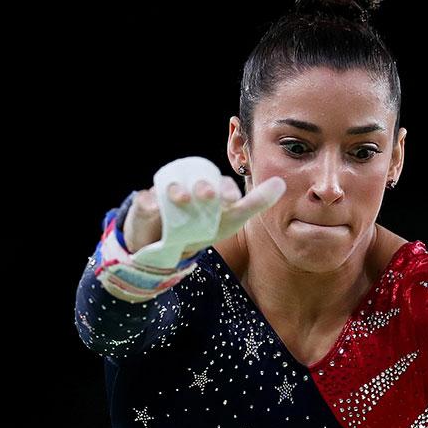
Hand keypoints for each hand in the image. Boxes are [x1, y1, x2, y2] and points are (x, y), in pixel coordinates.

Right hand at [125, 172, 286, 259]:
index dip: (227, 191)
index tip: (232, 200)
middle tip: (208, 196)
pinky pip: (145, 201)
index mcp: (211, 190)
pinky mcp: (145, 205)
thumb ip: (255, 202)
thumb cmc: (202, 228)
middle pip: (196, 183)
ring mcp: (166, 195)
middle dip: (204, 188)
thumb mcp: (231, 219)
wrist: (166, 246)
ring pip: (171, 187)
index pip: (221, 186)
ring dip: (177, 191)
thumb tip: (282, 182)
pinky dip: (149, 202)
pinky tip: (154, 206)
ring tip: (182, 199)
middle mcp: (189, 187)